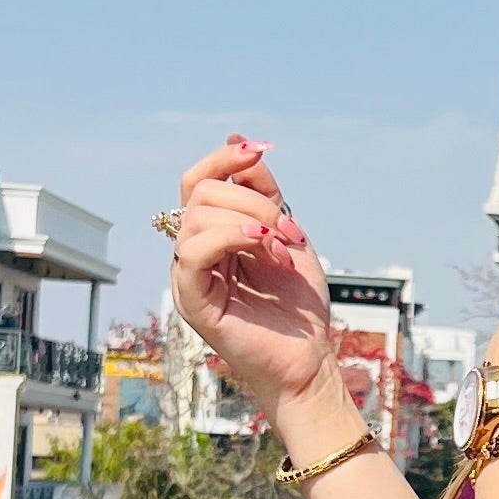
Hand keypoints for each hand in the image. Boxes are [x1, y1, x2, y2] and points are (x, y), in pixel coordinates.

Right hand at [169, 137, 338, 423]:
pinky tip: (261, 246)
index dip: (225, 158)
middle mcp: (195, 253)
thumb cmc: (298, 306)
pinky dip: (227, 237)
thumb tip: (239, 140)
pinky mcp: (193, 301)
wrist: (309, 358)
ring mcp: (190, 277)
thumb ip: (264, 193)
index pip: (199, 181)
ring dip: (249, 219)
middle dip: (251, 198)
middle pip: (200, 193)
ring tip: (280, 246)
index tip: (261, 151)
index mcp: (213, 236)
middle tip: (286, 229)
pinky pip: (191, 253)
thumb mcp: (288, 233)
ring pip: (197, 217)